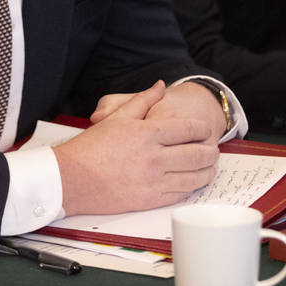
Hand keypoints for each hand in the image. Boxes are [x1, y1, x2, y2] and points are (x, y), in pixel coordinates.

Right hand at [57, 81, 217, 215]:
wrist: (72, 179)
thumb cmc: (92, 147)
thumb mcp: (117, 117)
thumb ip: (143, 100)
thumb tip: (160, 85)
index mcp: (148, 133)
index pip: (189, 129)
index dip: (203, 129)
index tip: (206, 130)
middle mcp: (154, 157)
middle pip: (198, 154)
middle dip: (211, 151)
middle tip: (213, 150)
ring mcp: (154, 181)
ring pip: (194, 177)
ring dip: (207, 171)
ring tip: (210, 167)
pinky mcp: (150, 200)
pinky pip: (181, 194)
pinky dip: (192, 187)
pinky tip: (193, 182)